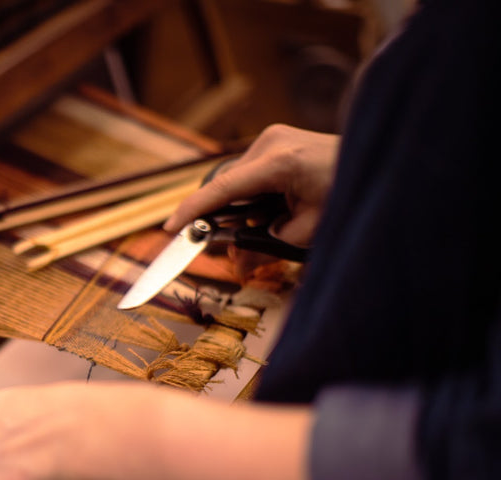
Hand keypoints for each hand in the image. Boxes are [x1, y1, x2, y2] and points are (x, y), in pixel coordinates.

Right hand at [168, 124, 339, 249]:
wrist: (382, 162)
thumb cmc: (351, 194)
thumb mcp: (310, 232)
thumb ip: (268, 248)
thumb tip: (239, 266)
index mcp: (281, 161)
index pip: (224, 188)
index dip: (194, 210)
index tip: (171, 229)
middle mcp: (271, 142)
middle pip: (226, 186)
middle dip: (223, 219)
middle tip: (234, 250)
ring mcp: (273, 138)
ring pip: (236, 181)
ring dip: (241, 208)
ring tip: (267, 228)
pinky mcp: (277, 142)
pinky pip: (249, 174)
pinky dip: (252, 197)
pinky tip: (272, 210)